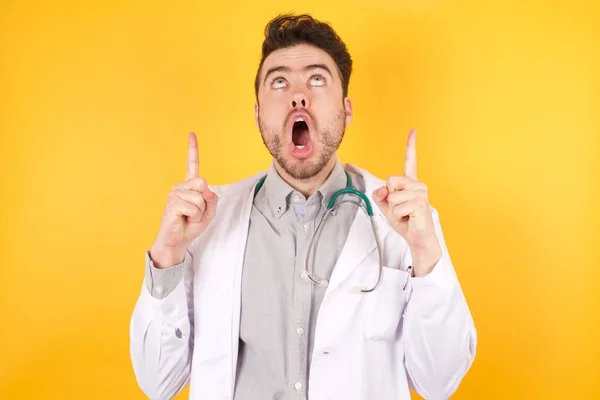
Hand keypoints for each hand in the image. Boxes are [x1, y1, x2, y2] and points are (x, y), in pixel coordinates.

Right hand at [150, 132, 218, 267]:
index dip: (192, 149)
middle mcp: (180, 186)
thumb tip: (206, 189)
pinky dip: (195, 216)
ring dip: (199, 212)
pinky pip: (194, 207)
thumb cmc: (191, 225)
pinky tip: (185, 219)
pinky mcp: (172, 203)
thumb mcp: (209, 212)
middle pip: (203, 183)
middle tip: (195, 212)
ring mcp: (174, 193)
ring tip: (189, 217)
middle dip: (205, 201)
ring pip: (199, 197)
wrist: (177, 241)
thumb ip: (212, 199)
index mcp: (189, 186)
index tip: (191, 133)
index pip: (192, 165)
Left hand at [372, 129, 441, 275]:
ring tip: (405, 216)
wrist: (417, 238)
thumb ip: (380, 195)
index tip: (414, 130)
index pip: (410, 161)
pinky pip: (398, 207)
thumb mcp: (386, 207)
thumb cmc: (405, 221)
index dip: (411, 145)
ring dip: (394, 210)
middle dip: (389, 197)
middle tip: (400, 209)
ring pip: (393, 197)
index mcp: (410, 183)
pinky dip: (398, 217)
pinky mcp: (421, 203)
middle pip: (391, 180)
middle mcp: (418, 184)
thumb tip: (384, 189)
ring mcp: (421, 193)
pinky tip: (409, 219)